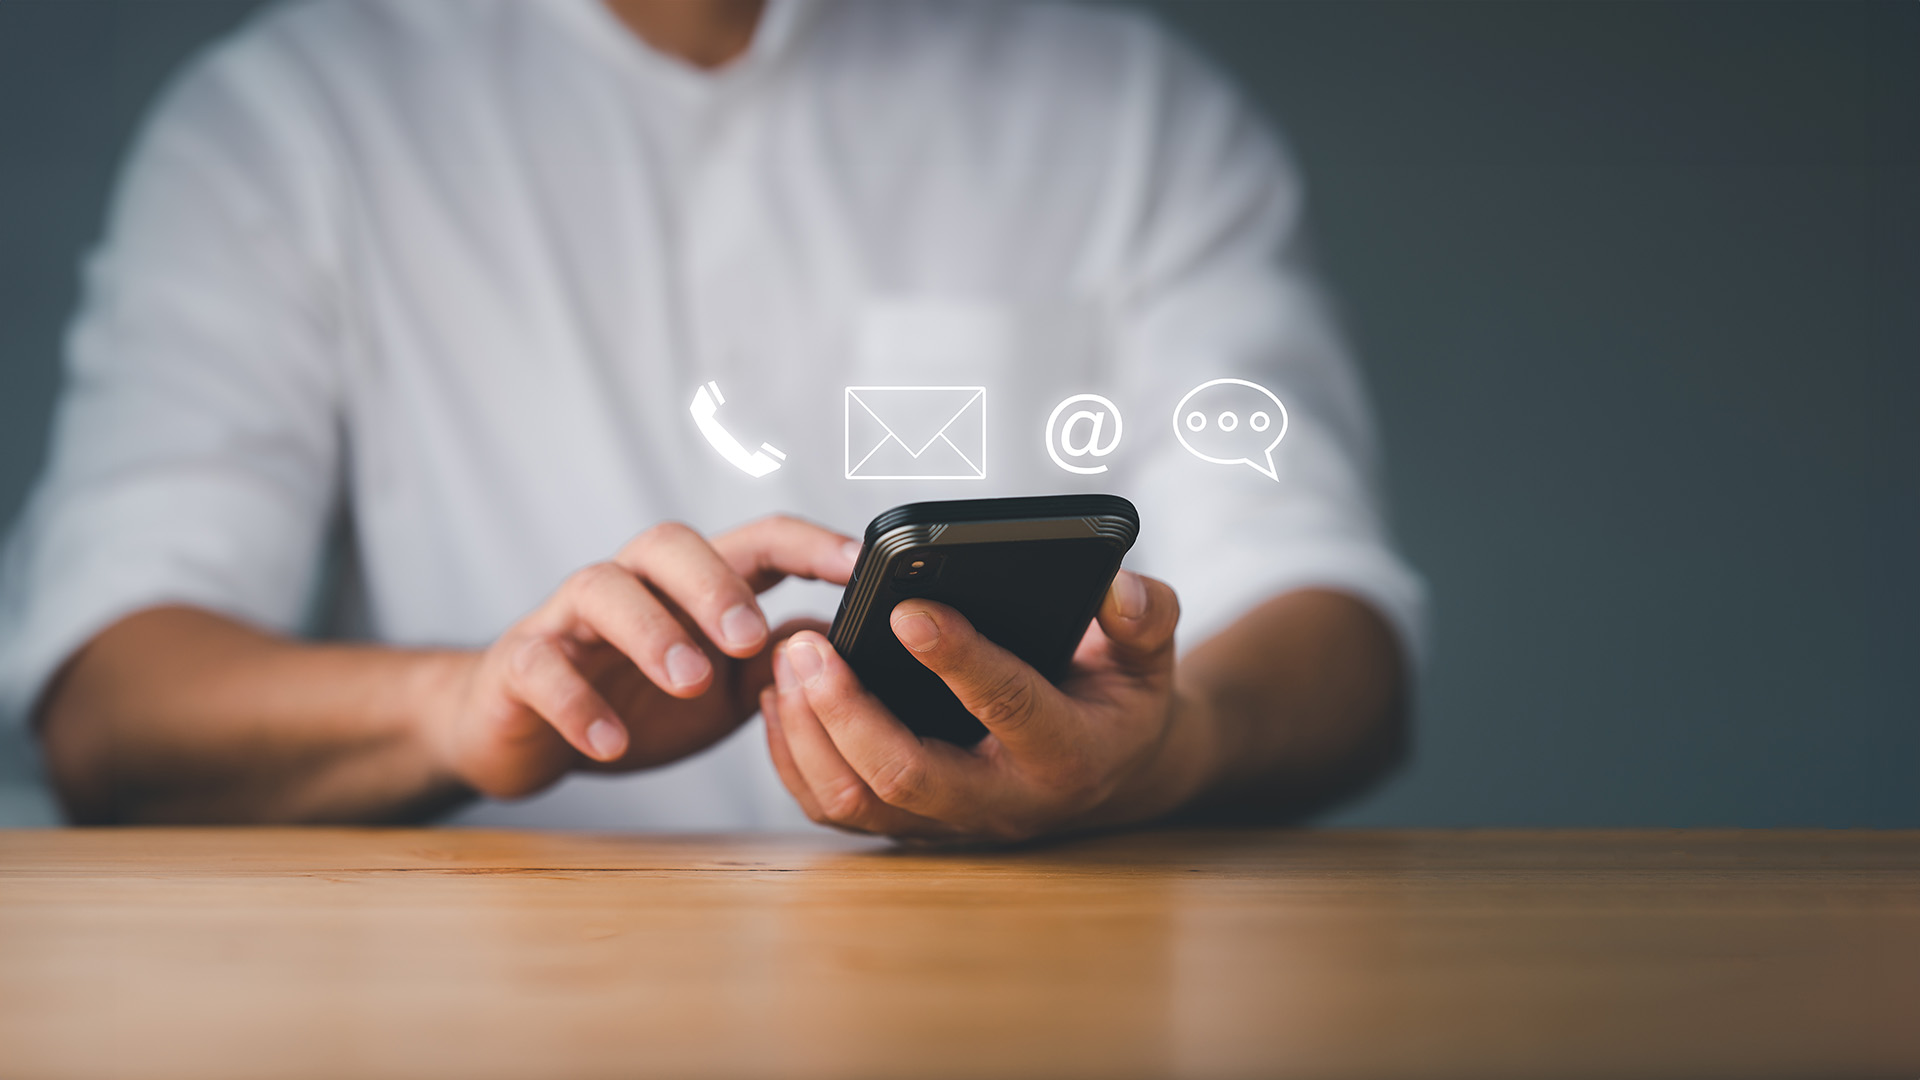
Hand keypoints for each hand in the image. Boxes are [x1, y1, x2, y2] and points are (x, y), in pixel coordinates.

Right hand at [429, 516, 857, 798]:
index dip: (808, 544)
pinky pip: (542, 665)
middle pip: (670, 543)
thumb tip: (850, 644)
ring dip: (652, 632)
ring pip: (603, 588)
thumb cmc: (632, 698)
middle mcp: (632, 585)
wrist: (520, 731)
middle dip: (715, 584)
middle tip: (749, 638)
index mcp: (691, 587)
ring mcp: (571, 619)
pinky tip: (610, 742)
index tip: (858, 565)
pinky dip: (577, 702)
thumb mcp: (724, 689)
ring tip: (690, 683)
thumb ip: (779, 663)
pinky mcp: (520, 663)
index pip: (756, 542)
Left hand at [761, 569, 1212, 842]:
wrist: (1111, 772)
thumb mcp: (1152, 654)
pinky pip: (835, 810)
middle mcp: (1004, 800)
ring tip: (787, 659)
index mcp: (1068, 751)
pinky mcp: (911, 827)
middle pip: (907, 775)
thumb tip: (1116, 586)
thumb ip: (1145, 616)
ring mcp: (951, 823)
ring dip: (809, 733)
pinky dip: (794, 758)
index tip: (905, 608)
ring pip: (858, 801)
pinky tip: (782, 697)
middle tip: (807, 642)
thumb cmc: (1121, 697)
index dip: (957, 659)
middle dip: (847, 710)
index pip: (1008, 706)